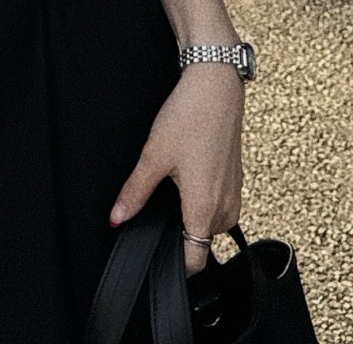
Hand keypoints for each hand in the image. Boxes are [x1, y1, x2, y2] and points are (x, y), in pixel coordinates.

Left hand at [109, 65, 243, 274]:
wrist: (216, 86)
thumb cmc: (189, 117)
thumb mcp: (154, 156)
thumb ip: (135, 192)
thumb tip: (116, 218)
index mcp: (205, 210)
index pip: (195, 261)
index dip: (174, 265)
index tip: (154, 255)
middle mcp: (226, 209)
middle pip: (200, 242)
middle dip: (179, 233)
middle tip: (156, 205)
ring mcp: (234, 195)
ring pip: (210, 224)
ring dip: (191, 214)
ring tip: (172, 183)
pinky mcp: (236, 180)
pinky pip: (219, 205)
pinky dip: (203, 199)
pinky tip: (187, 172)